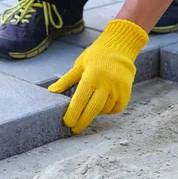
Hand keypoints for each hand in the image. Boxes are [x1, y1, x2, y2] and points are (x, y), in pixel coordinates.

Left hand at [48, 19, 148, 133]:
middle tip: (74, 129)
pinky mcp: (126, 94)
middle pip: (93, 109)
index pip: (81, 99)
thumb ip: (66, 80)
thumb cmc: (96, 56)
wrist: (120, 49)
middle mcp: (107, 83)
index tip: (67, 122)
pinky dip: (107, 110)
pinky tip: (102, 104)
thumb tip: (52, 91)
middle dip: (83, 121)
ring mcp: (118, 89)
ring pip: (104, 110)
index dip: (73, 113)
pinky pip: (115, 109)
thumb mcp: (79, 65)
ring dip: (95, 113)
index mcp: (92, 76)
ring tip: (89, 108)